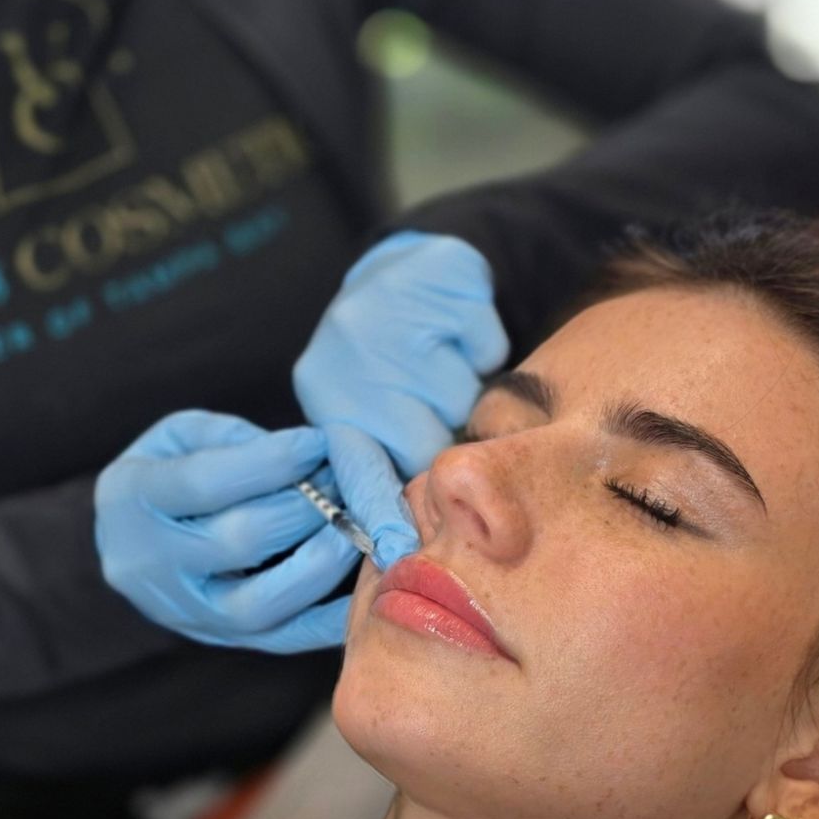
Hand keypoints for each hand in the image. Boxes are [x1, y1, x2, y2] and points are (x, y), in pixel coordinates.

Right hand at [94, 410, 359, 653]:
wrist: (130, 537)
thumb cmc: (167, 471)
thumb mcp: (181, 436)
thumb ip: (233, 440)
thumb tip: (305, 455)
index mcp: (130, 500)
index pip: (205, 483)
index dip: (271, 462)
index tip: (318, 442)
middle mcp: (151, 566)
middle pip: (240, 541)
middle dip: (306, 507)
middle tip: (345, 480)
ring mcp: (186, 611)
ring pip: (261, 603)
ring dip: (323, 560)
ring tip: (355, 524)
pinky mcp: (222, 638)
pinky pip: (283, 638)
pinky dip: (331, 616)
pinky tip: (364, 582)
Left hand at [293, 230, 507, 566]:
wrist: (405, 268)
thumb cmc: (385, 359)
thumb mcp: (364, 409)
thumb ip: (380, 460)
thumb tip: (408, 534)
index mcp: (329, 396)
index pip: (357, 467)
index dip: (380, 511)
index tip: (397, 549)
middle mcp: (355, 355)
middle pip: (424, 441)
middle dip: (440, 440)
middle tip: (436, 419)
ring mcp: (399, 314)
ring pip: (464, 400)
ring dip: (466, 396)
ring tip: (441, 366)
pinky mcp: (445, 284)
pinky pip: (489, 350)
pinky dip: (484, 350)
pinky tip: (457, 334)